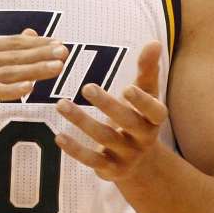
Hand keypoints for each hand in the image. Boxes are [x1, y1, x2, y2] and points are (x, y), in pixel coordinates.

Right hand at [0, 29, 66, 147]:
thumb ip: (7, 55)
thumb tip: (31, 33)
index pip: (14, 43)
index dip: (38, 43)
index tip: (60, 44)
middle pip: (14, 55)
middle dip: (42, 53)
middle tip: (64, 52)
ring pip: (8, 71)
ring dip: (35, 69)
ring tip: (57, 68)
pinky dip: (12, 88)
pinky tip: (30, 87)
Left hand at [55, 41, 167, 181]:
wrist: (141, 161)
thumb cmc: (140, 115)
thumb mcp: (147, 93)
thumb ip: (148, 69)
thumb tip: (154, 42)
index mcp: (155, 119)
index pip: (154, 111)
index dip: (142, 102)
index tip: (127, 88)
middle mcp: (144, 139)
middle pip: (127, 122)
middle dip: (107, 105)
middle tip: (87, 86)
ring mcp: (127, 156)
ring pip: (104, 138)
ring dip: (82, 121)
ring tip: (61, 104)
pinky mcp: (110, 169)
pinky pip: (92, 160)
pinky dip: (75, 149)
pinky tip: (58, 136)